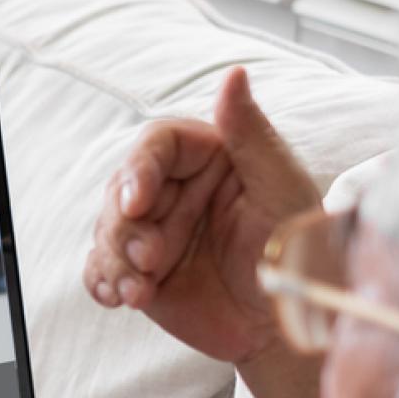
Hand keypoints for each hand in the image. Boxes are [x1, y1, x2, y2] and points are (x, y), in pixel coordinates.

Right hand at [82, 67, 321, 364]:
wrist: (289, 323)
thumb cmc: (297, 250)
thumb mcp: (281, 187)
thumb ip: (250, 133)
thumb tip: (234, 74)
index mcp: (207, 160)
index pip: (156, 145)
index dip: (139, 169)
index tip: (137, 201)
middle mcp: (175, 192)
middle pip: (121, 189)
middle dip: (125, 227)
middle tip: (149, 258)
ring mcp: (154, 233)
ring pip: (106, 230)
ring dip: (115, 259)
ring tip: (140, 290)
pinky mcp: (141, 273)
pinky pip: (101, 268)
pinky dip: (103, 281)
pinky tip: (119, 297)